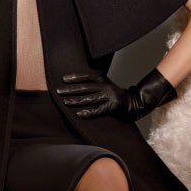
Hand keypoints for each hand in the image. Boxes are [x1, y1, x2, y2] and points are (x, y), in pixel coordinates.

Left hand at [57, 69, 176, 120]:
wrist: (133, 103)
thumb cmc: (115, 95)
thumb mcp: (106, 85)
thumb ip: (94, 84)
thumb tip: (75, 84)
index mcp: (104, 79)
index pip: (87, 76)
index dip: (76, 77)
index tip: (63, 79)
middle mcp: (106, 86)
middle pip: (85, 87)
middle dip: (70, 90)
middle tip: (58, 91)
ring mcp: (109, 96)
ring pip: (89, 99)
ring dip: (76, 101)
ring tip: (65, 102)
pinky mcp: (112, 107)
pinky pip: (98, 110)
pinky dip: (88, 113)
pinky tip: (79, 114)